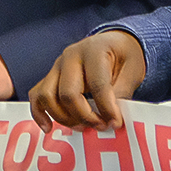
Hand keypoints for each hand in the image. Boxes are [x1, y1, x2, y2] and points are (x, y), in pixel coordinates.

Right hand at [29, 30, 146, 130]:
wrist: (113, 42)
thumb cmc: (124, 55)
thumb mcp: (133, 70)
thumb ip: (122, 93)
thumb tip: (111, 119)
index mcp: (94, 51)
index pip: (97, 85)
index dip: (106, 108)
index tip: (116, 123)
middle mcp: (70, 57)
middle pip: (68, 93)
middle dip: (84, 116)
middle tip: (101, 127)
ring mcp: (56, 66)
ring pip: (47, 97)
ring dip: (63, 118)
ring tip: (82, 127)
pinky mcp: (49, 77)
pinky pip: (36, 96)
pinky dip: (40, 114)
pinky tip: (48, 128)